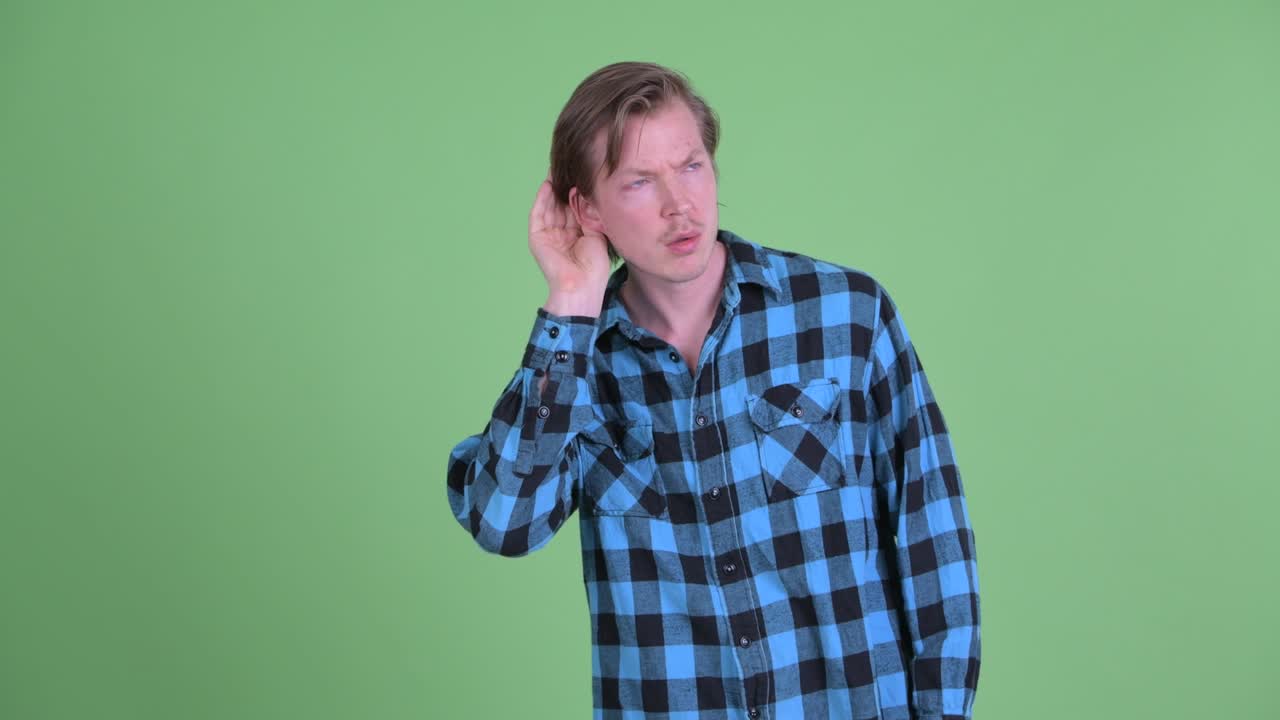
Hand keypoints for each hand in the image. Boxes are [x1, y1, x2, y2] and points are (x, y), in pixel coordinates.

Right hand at [528, 172, 609, 316]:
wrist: (582, 286)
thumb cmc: (594, 267)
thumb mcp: (597, 234)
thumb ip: (589, 214)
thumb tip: (585, 192)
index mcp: (576, 234)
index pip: (574, 207)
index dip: (577, 191)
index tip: (582, 172)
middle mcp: (561, 233)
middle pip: (560, 204)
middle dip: (564, 186)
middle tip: (568, 164)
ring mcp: (548, 235)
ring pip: (548, 206)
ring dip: (552, 188)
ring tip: (557, 169)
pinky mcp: (537, 237)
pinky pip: (537, 214)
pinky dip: (541, 199)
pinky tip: (548, 185)